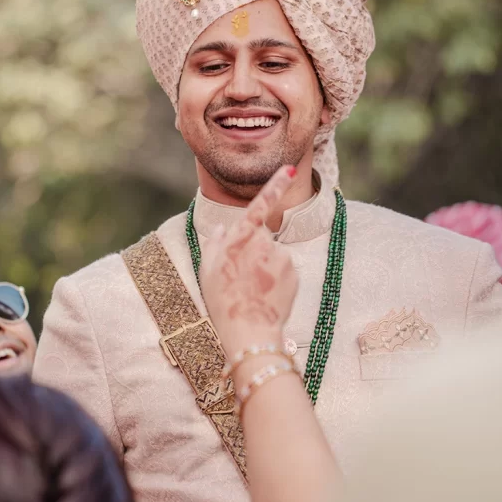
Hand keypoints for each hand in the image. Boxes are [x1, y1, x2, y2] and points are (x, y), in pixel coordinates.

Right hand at [200, 165, 298, 357]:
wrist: (249, 332)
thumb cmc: (222, 302)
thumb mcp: (207, 270)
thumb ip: (214, 243)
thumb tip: (223, 227)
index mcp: (240, 239)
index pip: (260, 205)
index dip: (275, 185)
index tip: (290, 168)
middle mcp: (264, 243)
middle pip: (260, 237)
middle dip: (252, 250)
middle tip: (239, 277)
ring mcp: (282, 258)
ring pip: (272, 254)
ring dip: (264, 266)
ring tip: (252, 290)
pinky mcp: (294, 272)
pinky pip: (283, 269)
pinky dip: (275, 278)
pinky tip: (265, 295)